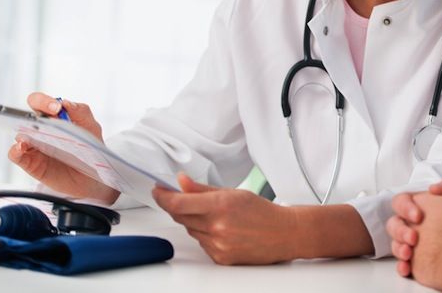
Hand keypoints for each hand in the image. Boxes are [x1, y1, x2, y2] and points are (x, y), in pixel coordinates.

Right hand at [7, 92, 118, 202]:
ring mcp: (33, 145)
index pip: (42, 102)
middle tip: (47, 115)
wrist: (91, 177)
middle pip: (27, 113)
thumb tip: (66, 103)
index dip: (45, 101)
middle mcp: (40, 129)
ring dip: (23, 130)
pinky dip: (16, 150)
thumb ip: (81, 113)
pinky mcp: (30, 162)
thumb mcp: (91, 128)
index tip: (57, 108)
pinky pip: (16, 154)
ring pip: (20, 133)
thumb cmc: (89, 149)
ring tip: (32, 131)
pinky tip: (22, 148)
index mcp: (54, 118)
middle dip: (34, 111)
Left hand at [153, 173, 297, 264]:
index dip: (163, 197)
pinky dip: (205, 234)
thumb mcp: (234, 193)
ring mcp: (218, 245)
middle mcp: (217, 227)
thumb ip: (203, 189)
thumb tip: (181, 182)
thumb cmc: (263, 212)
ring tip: (215, 215)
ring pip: (191, 230)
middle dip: (178, 206)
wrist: (284, 234)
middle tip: (180, 197)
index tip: (157, 191)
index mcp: (221, 205)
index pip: (179, 203)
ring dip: (194, 221)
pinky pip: (201, 243)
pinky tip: (222, 229)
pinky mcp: (219, 258)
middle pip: (181, 217)